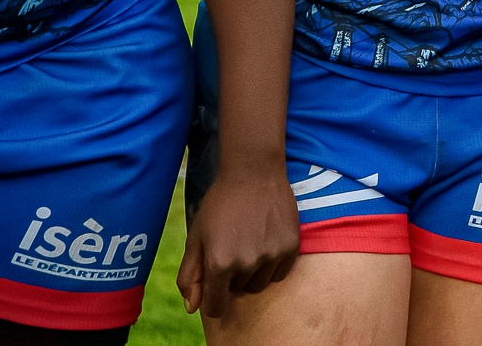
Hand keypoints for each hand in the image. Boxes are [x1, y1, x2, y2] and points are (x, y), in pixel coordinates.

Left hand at [177, 158, 297, 318]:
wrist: (254, 172)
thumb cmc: (220, 204)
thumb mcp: (196, 238)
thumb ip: (190, 276)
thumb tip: (192, 308)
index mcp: (219, 264)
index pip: (215, 306)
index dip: (211, 300)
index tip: (213, 287)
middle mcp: (247, 264)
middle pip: (238, 293)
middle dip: (231, 279)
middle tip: (231, 250)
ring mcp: (272, 255)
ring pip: (260, 285)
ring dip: (252, 274)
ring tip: (248, 246)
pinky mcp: (291, 247)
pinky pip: (280, 274)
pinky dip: (271, 266)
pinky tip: (265, 243)